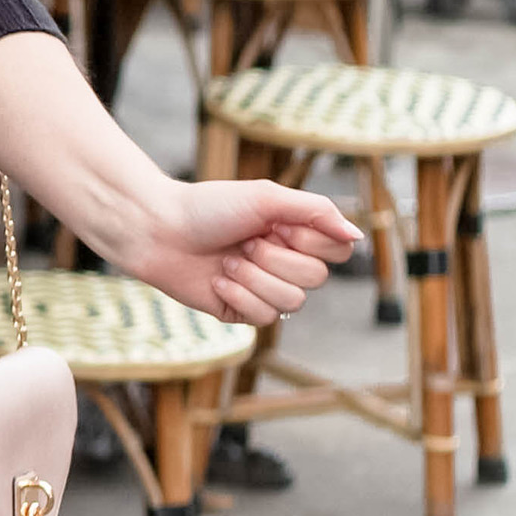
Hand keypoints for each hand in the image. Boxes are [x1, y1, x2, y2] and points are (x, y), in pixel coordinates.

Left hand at [92, 174, 361, 326]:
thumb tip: (358, 236)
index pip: (338, 251)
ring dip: (254, 278)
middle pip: (316, 278)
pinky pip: (265, 318)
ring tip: (226, 260)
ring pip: (292, 302)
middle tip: (244, 241)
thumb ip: (317, 211)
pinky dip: (239, 296)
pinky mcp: (241, 310)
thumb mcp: (266, 197)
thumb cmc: (208, 207)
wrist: (157, 229)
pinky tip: (217, 280)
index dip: (311, 241)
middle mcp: (285, 262)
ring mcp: (264, 288)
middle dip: (275, 258)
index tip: (277, 224)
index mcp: (295, 233)